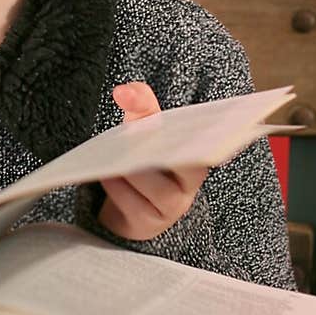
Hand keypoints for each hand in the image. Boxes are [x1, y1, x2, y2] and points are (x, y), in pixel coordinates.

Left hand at [97, 82, 207, 240]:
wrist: (125, 207)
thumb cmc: (141, 164)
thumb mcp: (144, 133)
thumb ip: (141, 107)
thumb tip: (128, 90)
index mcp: (195, 158)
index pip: (209, 146)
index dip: (206, 137)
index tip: (188, 125)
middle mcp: (189, 186)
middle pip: (189, 168)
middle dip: (165, 149)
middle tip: (140, 133)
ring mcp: (171, 208)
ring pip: (160, 189)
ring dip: (136, 171)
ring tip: (115, 157)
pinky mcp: (148, 224)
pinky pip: (137, 207)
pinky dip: (120, 189)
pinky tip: (107, 175)